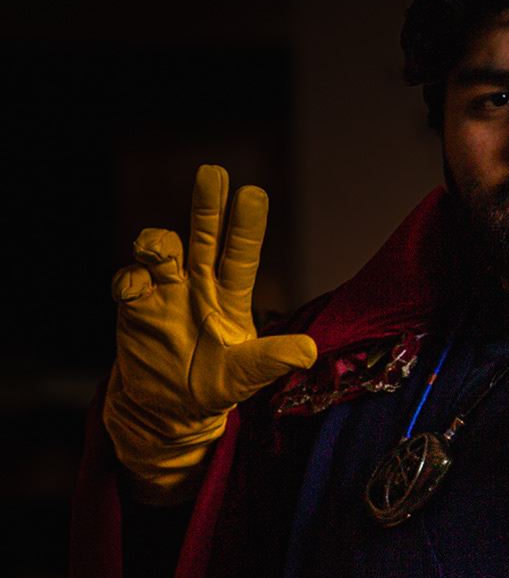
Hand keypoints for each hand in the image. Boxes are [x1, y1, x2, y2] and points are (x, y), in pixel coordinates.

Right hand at [104, 164, 316, 498]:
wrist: (169, 406)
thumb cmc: (214, 385)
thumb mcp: (245, 376)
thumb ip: (272, 360)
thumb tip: (310, 351)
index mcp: (230, 296)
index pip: (241, 255)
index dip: (246, 226)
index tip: (253, 194)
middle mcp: (198, 283)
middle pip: (204, 235)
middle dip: (208, 204)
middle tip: (213, 172)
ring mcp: (165, 289)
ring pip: (162, 247)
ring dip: (158, 241)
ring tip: (159, 253)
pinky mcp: (135, 302)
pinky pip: (129, 278)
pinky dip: (129, 279)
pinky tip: (133, 292)